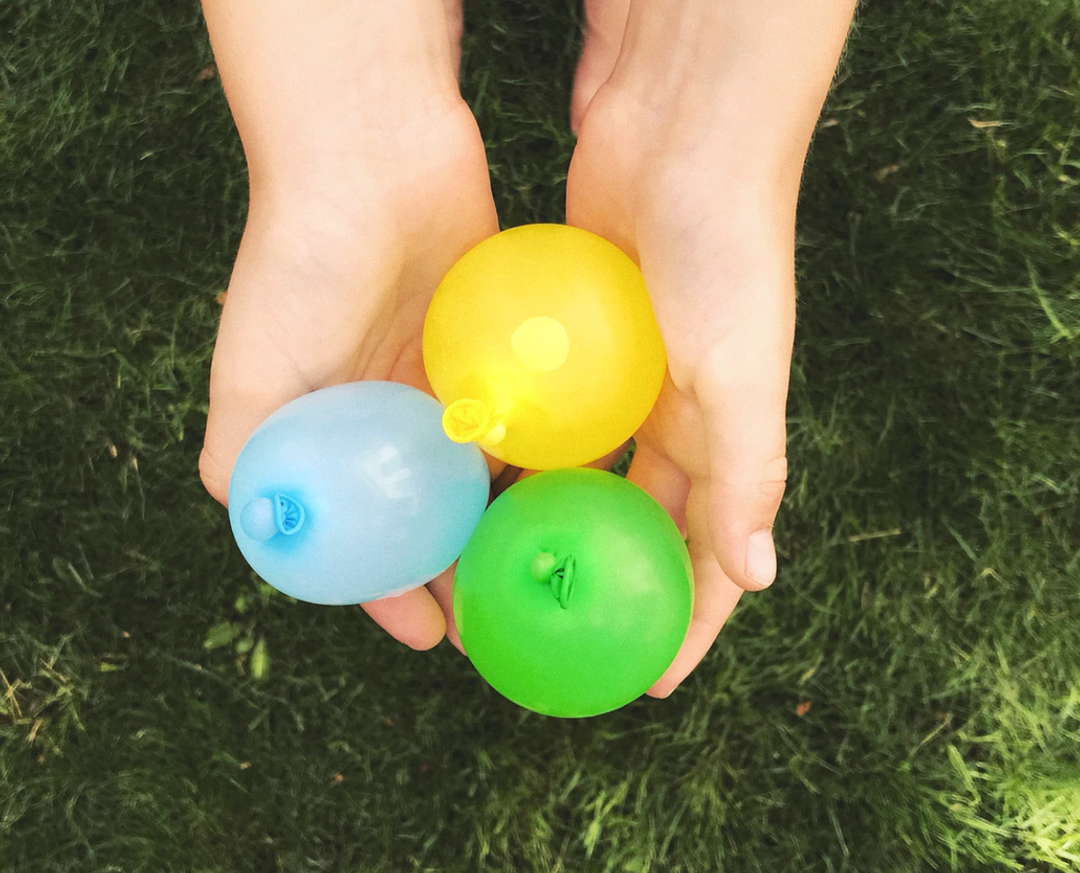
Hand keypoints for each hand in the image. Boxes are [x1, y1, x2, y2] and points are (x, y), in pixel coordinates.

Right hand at [199, 0, 499, 649]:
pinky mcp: (489, 350)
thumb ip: (248, 454)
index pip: (361, 538)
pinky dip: (539, 457)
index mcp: (328, 437)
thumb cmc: (300, 262)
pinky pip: (519, 418)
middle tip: (506, 619)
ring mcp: (441, 385)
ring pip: (480, 476)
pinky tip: (574, 493)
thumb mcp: (254, 368)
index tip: (432, 637)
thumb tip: (254, 524)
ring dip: (507, 523)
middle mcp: (384, 419)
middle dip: (460, 569)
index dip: (390, 592)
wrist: (373, 154)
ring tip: (551, 570)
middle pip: (427, 517)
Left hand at [567, 0, 855, 696]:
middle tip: (557, 634)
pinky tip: (479, 487)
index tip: (647, 679)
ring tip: (503, 574)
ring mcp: (623, 385)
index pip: (710, 553)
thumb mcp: (745, 373)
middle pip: (639, 527)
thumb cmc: (726, 258)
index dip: (688, 620)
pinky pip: (550, 420)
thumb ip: (750, 473)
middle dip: (607, 583)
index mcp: (726, 437)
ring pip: (585, 480)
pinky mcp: (578, 347)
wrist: (677, 144)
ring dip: (554, 526)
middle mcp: (676, 420)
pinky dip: (522, 457)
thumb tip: (758, 577)